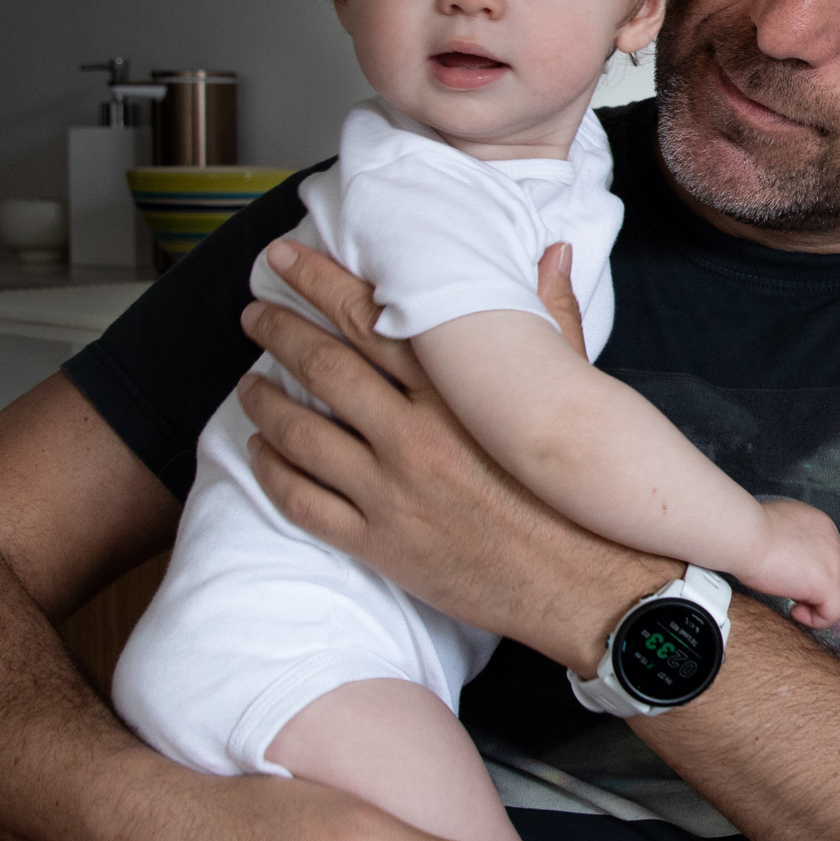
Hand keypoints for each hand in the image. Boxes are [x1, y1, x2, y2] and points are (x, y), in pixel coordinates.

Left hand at [238, 241, 670, 667]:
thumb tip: (551, 253)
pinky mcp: (382, 545)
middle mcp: (417, 437)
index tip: (286, 257)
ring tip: (248, 383)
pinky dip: (272, 473)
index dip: (319, 281)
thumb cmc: (583, 493)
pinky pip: (303, 503)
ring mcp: (393, 493)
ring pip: (301, 434)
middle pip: (324, 367)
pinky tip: (260, 453)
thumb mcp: (576, 397)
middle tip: (254, 311)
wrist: (592, 587)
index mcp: (460, 395)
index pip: (371, 318)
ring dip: (264, 402)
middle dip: (278, 331)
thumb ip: (552, 320)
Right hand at [748, 497, 839, 629]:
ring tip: (787, 599)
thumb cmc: (748, 533)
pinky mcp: (828, 584)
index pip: (823, 557)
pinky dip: (815, 619)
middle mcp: (833, 541)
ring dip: (810, 602)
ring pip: (833, 593)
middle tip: (783, 587)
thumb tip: (786, 559)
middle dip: (808, 586)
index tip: (783, 575)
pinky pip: (833, 612)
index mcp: (820, 525)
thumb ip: (789, 543)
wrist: (743, 536)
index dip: (805, 571)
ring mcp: (834, 562)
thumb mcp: (775, 532)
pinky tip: (794, 612)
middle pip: (830, 575)